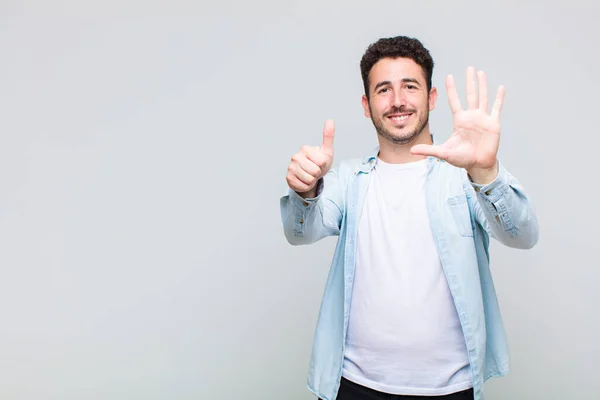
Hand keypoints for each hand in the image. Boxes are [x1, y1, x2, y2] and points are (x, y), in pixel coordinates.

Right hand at [286, 120, 334, 195]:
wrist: (312, 176)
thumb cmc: (320, 163)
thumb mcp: (327, 151)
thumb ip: (328, 136)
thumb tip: (330, 120)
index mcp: (305, 149)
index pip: (321, 162)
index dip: (323, 165)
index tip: (319, 163)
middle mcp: (295, 157)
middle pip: (315, 172)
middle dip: (318, 174)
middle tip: (315, 170)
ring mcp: (290, 167)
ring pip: (309, 180)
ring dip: (312, 180)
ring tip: (310, 175)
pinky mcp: (288, 178)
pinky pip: (303, 186)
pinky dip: (306, 186)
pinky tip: (304, 181)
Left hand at [411, 67, 504, 182]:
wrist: (478, 164)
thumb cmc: (461, 158)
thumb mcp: (443, 153)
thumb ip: (428, 150)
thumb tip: (411, 150)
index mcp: (460, 120)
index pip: (454, 101)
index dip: (452, 89)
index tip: (449, 76)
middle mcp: (471, 116)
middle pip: (470, 94)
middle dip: (469, 81)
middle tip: (469, 67)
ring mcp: (482, 119)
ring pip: (483, 97)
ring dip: (483, 85)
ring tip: (481, 73)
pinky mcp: (493, 123)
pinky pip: (497, 108)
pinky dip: (499, 98)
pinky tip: (501, 88)